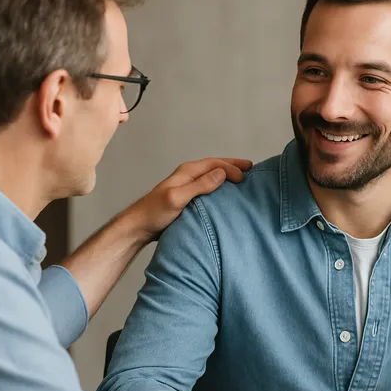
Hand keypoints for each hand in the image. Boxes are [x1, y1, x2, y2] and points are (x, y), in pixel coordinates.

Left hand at [129, 157, 251, 241]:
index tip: (245, 175)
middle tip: (251, 168)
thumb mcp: (178, 198)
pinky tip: (227, 193)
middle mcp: (189, 176)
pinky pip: (209, 187)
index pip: (214, 164)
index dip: (231, 167)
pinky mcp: (188, 198)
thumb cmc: (155, 213)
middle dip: (233, 165)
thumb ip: (199, 185)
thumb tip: (222, 173)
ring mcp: (188, 186)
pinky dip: (221, 186)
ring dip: (227, 175)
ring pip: (212, 176)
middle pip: (215, 166)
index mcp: (187, 172)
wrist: (139, 227)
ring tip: (243, 178)